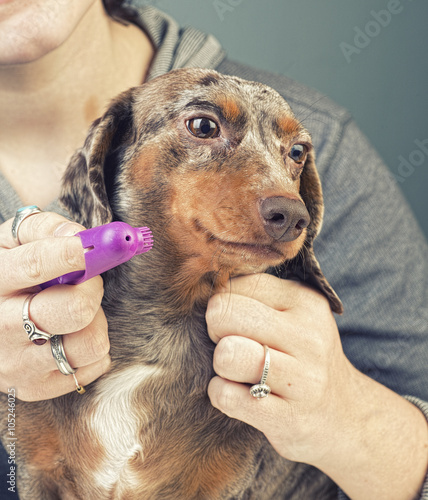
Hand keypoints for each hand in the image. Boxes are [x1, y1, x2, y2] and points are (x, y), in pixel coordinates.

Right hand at [0, 211, 110, 400]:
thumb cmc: (7, 274)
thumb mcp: (10, 243)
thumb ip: (42, 229)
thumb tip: (78, 234)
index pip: (36, 265)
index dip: (72, 254)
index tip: (93, 247)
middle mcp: (1, 327)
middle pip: (74, 311)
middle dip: (91, 290)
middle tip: (87, 282)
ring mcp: (17, 364)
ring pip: (90, 343)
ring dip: (95, 322)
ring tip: (77, 313)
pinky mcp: (36, 387)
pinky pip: (93, 366)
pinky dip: (93, 347)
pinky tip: (72, 335)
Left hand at [206, 274, 427, 499]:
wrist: (345, 414)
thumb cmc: (303, 356)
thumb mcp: (293, 315)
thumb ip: (255, 296)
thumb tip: (202, 285)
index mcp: (305, 300)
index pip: (238, 285)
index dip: (223, 303)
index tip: (237, 321)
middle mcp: (308, 336)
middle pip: (223, 315)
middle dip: (215, 331)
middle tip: (232, 344)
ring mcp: (302, 379)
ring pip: (226, 355)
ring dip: (220, 364)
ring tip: (237, 370)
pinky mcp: (289, 417)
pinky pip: (226, 395)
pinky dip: (221, 394)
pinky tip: (239, 394)